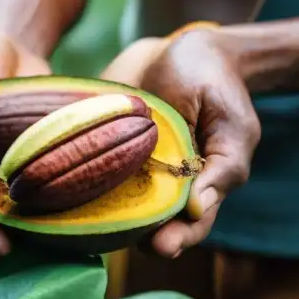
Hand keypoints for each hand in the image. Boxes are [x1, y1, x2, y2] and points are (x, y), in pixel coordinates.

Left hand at [100, 28, 261, 257]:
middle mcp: (157, 183)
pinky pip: (88, 164)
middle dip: (137, 235)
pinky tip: (64, 189)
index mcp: (194, 187)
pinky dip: (78, 176)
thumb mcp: (233, 128)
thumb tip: (198, 208)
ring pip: (113, 199)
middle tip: (128, 244)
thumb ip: (222, 169)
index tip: (161, 248)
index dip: (177, 238)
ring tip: (92, 227)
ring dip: (103, 214)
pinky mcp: (101, 144)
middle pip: (146, 220)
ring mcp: (127, 166)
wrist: (189, 50)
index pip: (188, 224)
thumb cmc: (218, 89)